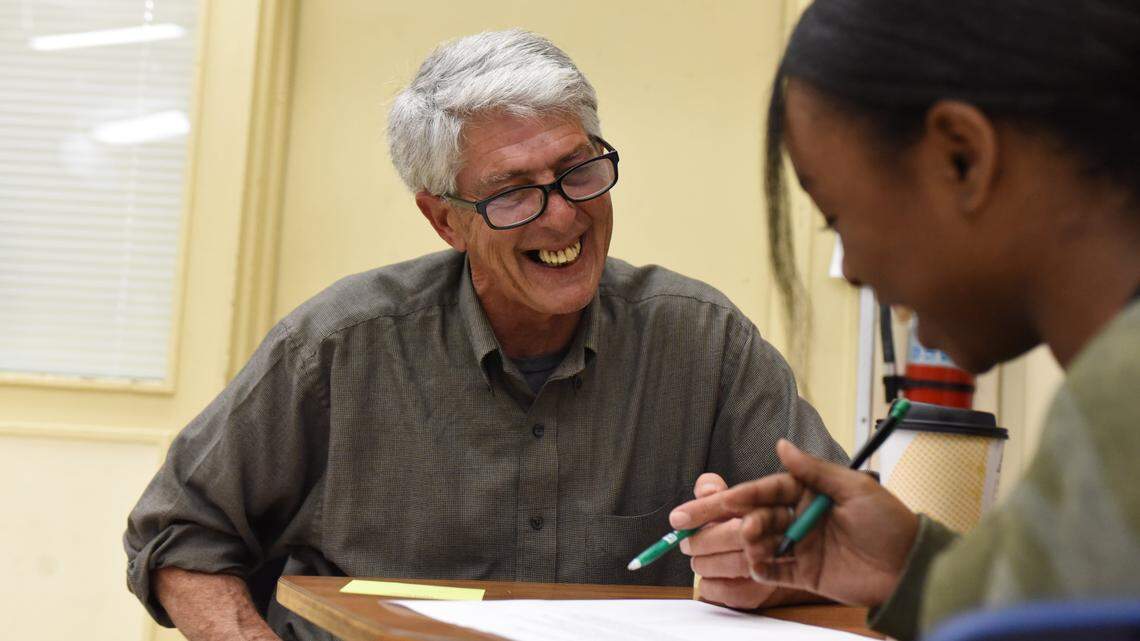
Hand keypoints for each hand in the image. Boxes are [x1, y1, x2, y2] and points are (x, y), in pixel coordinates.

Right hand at [670, 440, 919, 606]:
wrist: (911, 568)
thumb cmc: (889, 522)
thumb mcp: (853, 488)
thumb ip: (813, 469)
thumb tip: (781, 444)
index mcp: (807, 492)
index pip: (765, 490)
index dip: (740, 494)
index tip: (718, 498)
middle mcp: (798, 517)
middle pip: (754, 516)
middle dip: (727, 520)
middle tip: (697, 525)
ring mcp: (799, 546)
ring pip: (759, 543)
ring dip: (744, 543)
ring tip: (738, 544)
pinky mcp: (804, 574)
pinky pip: (774, 571)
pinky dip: (760, 568)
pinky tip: (753, 564)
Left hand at [679, 473, 784, 608]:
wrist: (762, 563)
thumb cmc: (737, 524)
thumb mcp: (725, 499)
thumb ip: (711, 488)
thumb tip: (705, 491)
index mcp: (763, 505)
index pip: (734, 502)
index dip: (702, 510)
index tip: (677, 520)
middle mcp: (775, 533)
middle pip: (735, 534)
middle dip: (701, 541)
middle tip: (686, 545)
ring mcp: (771, 565)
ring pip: (732, 564)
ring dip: (704, 564)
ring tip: (699, 561)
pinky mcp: (762, 592)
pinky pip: (729, 590)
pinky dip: (709, 585)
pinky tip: (708, 578)